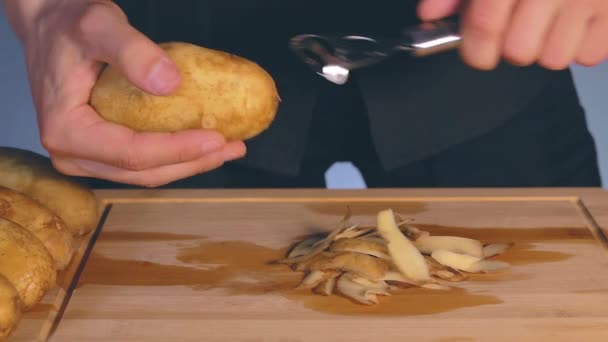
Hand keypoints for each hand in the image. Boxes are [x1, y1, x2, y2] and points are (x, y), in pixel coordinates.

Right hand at [4, 0, 244, 186]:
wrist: (49, 25)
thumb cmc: (69, 24)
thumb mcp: (99, 25)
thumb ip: (132, 52)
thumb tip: (171, 84)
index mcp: (66, 131)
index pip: (132, 153)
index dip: (179, 150)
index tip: (219, 138)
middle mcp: (72, 153)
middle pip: (143, 172)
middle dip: (192, 162)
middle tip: (233, 147)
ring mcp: (85, 157)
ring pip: (145, 173)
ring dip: (189, 163)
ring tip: (228, 147)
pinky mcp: (99, 151)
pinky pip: (142, 161)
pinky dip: (175, 154)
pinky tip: (204, 141)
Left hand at [418, 0, 607, 69]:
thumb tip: (430, 15)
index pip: (486, 25)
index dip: (475, 49)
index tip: (475, 52)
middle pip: (519, 52)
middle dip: (510, 47)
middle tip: (516, 26)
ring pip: (554, 59)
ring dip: (544, 48)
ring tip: (546, 21)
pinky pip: (588, 56)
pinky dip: (577, 46)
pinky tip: (571, 22)